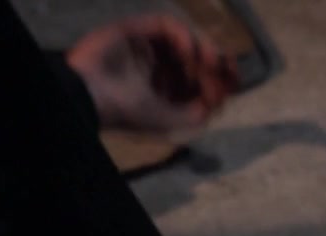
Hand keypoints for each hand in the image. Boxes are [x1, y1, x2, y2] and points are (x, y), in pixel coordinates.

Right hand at [66, 14, 240, 133]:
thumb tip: (218, 100)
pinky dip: (183, 36)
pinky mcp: (139, 29)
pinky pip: (169, 27)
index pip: (197, 81)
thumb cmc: (125, 110)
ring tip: (211, 60)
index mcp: (162, 91)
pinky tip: (189, 49)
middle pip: (197, 59)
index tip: (235, 82)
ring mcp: (148, 48)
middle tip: (229, 68)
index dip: (219, 80)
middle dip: (217, 64)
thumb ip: (195, 112)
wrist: (90, 93)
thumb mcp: (167, 119)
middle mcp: (157, 68)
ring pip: (186, 41)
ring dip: (204, 49)